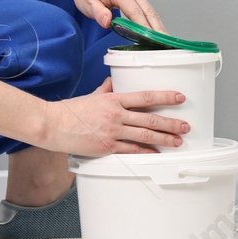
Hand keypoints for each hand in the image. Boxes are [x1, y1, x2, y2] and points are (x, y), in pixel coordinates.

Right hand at [39, 79, 188, 155]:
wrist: (52, 125)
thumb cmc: (70, 111)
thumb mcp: (92, 95)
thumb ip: (107, 90)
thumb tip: (116, 84)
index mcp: (113, 99)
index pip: (145, 97)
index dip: (165, 97)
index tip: (180, 98)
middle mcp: (115, 114)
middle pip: (149, 119)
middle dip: (171, 123)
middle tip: (186, 126)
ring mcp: (112, 132)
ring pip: (144, 136)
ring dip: (164, 139)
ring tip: (177, 141)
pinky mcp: (106, 147)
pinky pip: (131, 150)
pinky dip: (146, 152)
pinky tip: (156, 154)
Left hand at [64, 0, 165, 31]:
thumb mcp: (87, 4)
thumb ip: (98, 13)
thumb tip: (107, 22)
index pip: (136, 12)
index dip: (144, 27)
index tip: (151, 40)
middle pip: (148, 11)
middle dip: (157, 29)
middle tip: (164, 44)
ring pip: (150, 10)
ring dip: (157, 26)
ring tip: (164, 41)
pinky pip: (147, 9)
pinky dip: (152, 21)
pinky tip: (155, 32)